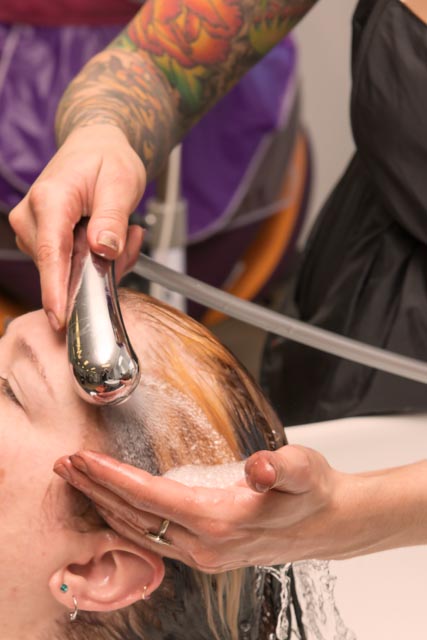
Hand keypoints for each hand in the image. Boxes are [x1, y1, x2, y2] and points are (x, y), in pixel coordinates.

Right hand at [9, 124, 145, 330]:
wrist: (95, 146)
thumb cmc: (107, 159)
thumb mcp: (121, 183)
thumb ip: (113, 218)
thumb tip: (103, 249)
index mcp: (50, 199)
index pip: (51, 252)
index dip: (56, 288)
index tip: (61, 317)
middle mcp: (32, 216)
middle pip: (64, 267)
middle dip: (103, 266)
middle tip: (132, 238)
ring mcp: (33, 230)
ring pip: (69, 269)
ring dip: (102, 261)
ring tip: (122, 230)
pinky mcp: (40, 240)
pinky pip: (70, 265)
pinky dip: (95, 259)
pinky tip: (109, 238)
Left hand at [53, 444, 373, 571]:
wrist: (330, 524)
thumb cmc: (313, 493)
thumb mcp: (304, 471)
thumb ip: (281, 467)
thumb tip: (259, 467)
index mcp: (221, 521)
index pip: (153, 498)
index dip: (115, 478)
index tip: (86, 459)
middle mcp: (206, 545)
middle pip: (136, 517)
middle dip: (97, 490)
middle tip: (66, 466)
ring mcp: (204, 554)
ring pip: (140, 532)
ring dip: (106, 505)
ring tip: (81, 482)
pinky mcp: (206, 552)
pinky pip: (154, 538)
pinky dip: (127, 520)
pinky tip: (115, 507)